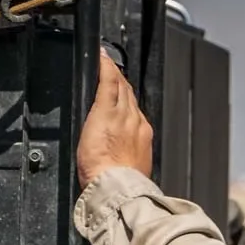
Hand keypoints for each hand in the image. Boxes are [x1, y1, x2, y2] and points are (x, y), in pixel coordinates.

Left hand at [76, 50, 152, 189]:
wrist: (117, 186)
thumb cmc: (120, 183)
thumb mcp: (129, 169)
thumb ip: (125, 156)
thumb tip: (119, 157)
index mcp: (142, 138)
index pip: (135, 113)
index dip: (129, 100)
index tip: (123, 93)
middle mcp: (136, 123)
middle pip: (130, 98)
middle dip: (123, 84)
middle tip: (115, 72)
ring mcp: (122, 115)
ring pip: (121, 88)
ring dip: (115, 74)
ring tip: (108, 63)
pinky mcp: (106, 111)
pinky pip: (108, 83)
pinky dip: (106, 69)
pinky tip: (102, 58)